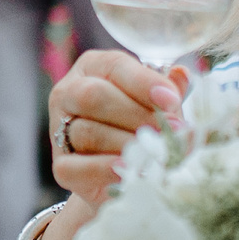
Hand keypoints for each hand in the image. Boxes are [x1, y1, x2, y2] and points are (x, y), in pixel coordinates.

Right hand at [48, 51, 185, 205]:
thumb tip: (181, 75)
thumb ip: (169, 91)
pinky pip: (75, 167)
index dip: (144, 82)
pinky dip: (103, 169)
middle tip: (170, 131)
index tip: (171, 101)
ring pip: (87, 132)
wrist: (126, 172)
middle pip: (93, 96)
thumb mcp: (158, 104)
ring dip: (126, 144)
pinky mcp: (60, 166)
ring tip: (156, 153)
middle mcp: (68, 92)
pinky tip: (127, 170)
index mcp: (93, 67)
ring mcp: (57, 129)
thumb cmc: (142, 126)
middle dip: (136, 114)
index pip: (115, 66)